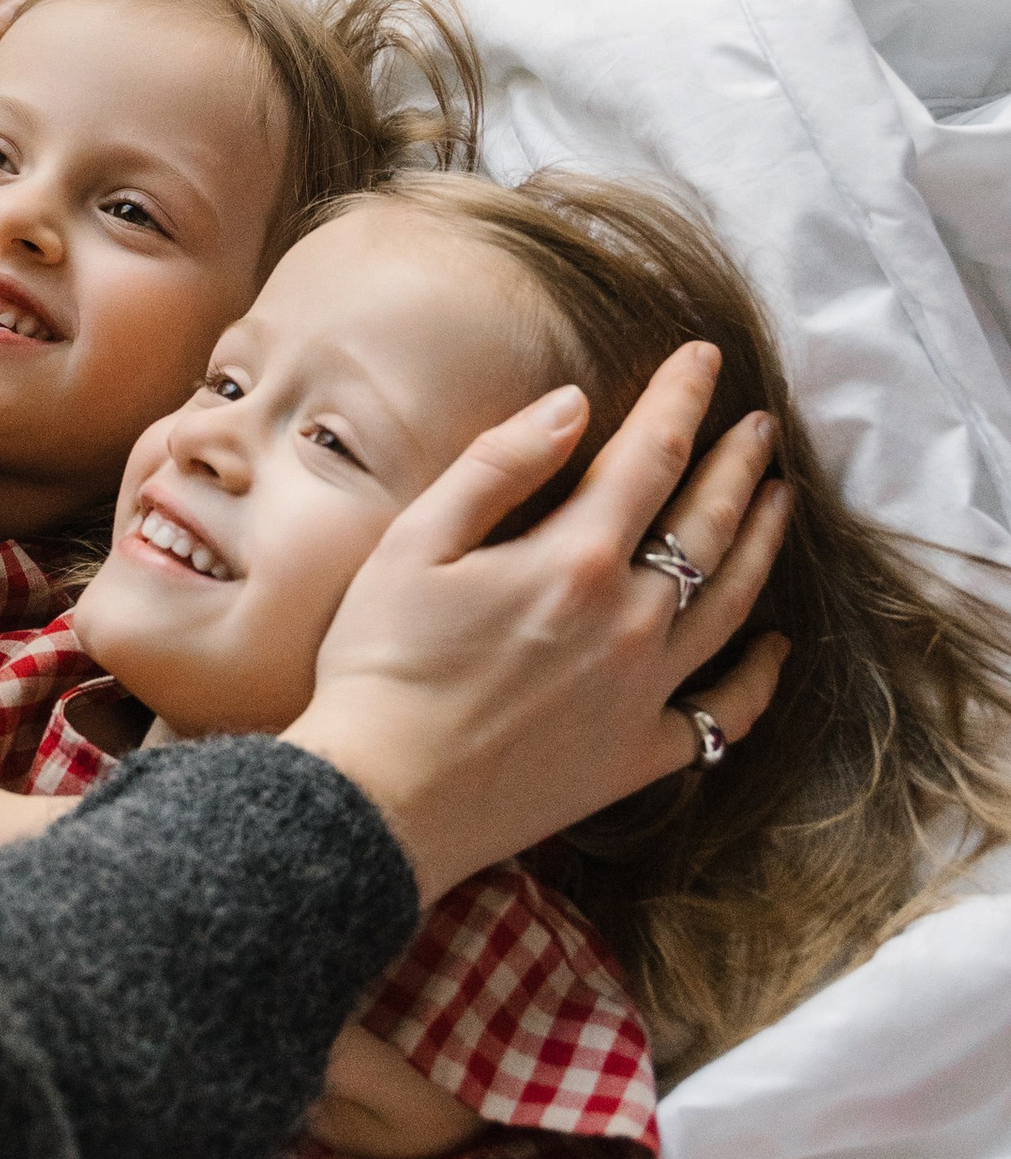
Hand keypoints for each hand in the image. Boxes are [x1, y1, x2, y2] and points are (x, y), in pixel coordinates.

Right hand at [285, 345, 790, 903]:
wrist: (381, 799)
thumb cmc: (379, 666)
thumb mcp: (414, 543)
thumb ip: (498, 465)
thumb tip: (573, 406)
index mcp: (574, 558)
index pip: (652, 455)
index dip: (683, 398)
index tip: (705, 358)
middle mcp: (630, 621)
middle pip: (708, 524)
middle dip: (738, 464)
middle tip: (762, 426)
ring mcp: (644, 693)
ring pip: (733, 605)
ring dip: (763, 545)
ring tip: (779, 503)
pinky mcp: (638, 756)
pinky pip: (723, 714)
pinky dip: (759, 677)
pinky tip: (774, 646)